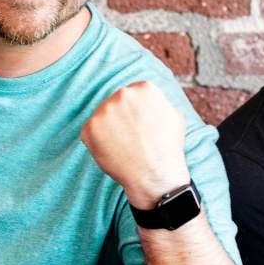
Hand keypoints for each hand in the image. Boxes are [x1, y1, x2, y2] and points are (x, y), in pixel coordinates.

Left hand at [80, 81, 189, 208]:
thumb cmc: (168, 148)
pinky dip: (98, 141)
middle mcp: (122, 94)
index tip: (140, 127)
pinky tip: (113, 152)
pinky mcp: (90, 127)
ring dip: (109, 129)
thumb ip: (157, 102)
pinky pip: (91, 131)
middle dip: (121, 118)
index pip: (133, 94)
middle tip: (131, 138)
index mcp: (144, 88)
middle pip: (116, 103)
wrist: (154, 176)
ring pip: (103, 117)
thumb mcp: (174, 115)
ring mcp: (104, 110)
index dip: (136, 113)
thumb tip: (146, 96)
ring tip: (124, 146)